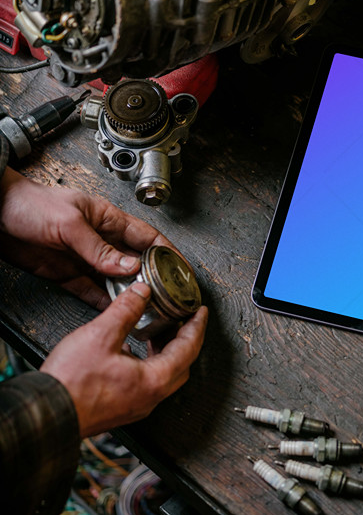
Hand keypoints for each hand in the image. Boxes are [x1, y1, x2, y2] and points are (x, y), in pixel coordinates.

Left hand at [0, 169, 168, 308]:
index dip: (167, 252)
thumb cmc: (29, 204)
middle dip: (153, 277)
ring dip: (129, 292)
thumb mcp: (69, 223)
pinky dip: (104, 301)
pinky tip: (116, 310)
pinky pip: (91, 290)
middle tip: (167, 295)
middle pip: (135, 261)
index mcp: (107, 219)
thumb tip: (129, 266)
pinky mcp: (67, 274)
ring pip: (116, 279)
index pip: (147, 237)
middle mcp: (100, 240)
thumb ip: (99, 248)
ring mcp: (84, 258)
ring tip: (145, 307)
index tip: (181, 268)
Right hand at [41, 281, 207, 435]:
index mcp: (155, 380)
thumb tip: (141, 292)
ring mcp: (136, 405)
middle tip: (184, 319)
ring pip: (164, 375)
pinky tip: (132, 350)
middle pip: (182, 364)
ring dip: (166, 352)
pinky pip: (147, 383)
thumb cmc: (71, 384)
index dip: (196, 326)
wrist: (47, 414)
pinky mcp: (122, 408)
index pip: (189, 348)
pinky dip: (149, 363)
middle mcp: (150, 397)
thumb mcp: (100, 336)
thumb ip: (125, 311)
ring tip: (159, 330)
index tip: (200, 312)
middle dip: (186, 339)